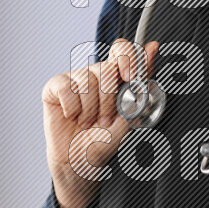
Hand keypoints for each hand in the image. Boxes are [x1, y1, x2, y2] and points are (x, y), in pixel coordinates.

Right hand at [42, 39, 159, 207]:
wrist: (83, 161)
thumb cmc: (106, 138)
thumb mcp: (131, 112)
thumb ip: (142, 79)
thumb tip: (153, 47)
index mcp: (117, 76)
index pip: (122, 48)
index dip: (128, 58)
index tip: (130, 78)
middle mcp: (96, 73)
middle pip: (107, 68)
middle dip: (110, 100)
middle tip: (106, 119)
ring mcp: (75, 78)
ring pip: (87, 79)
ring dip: (91, 109)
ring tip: (89, 121)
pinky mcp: (55, 87)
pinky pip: (66, 87)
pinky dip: (73, 107)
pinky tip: (73, 116)